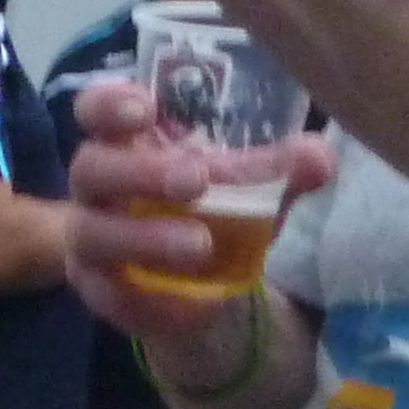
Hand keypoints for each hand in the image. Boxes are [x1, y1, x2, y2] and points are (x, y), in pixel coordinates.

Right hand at [60, 81, 335, 349]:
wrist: (200, 283)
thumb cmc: (213, 210)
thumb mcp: (252, 185)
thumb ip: (281, 169)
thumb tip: (319, 158)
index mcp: (127, 145)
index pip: (96, 111)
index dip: (109, 105)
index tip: (147, 110)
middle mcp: (98, 189)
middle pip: (91, 168)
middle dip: (140, 172)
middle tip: (196, 181)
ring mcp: (89, 241)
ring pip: (93, 234)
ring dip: (145, 238)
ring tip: (201, 246)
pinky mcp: (97, 291)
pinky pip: (110, 295)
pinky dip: (151, 299)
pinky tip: (193, 302)